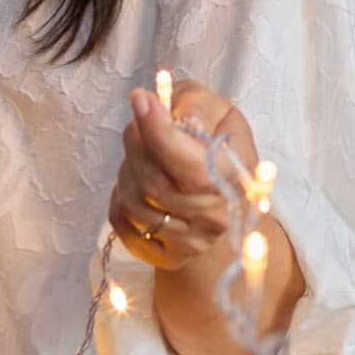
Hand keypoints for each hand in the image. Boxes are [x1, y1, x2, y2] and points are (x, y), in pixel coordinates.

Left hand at [107, 78, 259, 271]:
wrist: (225, 193)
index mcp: (234, 180)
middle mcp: (214, 219)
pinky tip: (137, 179)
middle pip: (153, 184)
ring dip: (127, 168)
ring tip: (143, 153)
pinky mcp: (165, 255)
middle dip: (136, 142)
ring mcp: (190, 243)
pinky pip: (121, 222)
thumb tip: (160, 109)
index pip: (190, 166)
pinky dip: (120, 194)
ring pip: (132, 202)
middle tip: (140, 120)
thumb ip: (194, 105)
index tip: (140, 99)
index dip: (159, 133)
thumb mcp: (218, 111)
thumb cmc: (220, 146)